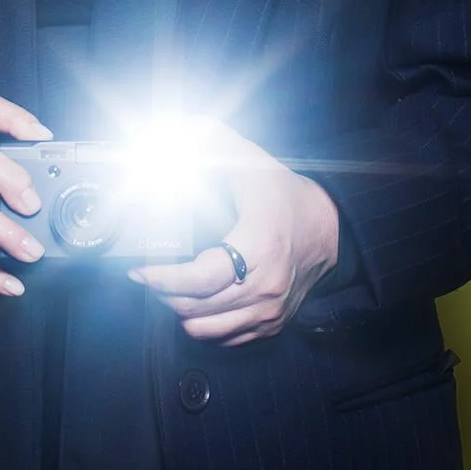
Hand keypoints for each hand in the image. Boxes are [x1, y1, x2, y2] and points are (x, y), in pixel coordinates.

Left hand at [130, 122, 340, 344]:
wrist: (330, 228)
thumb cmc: (286, 196)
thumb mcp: (248, 161)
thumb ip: (209, 141)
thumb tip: (175, 130)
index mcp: (258, 246)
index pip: (200, 279)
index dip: (163, 280)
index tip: (140, 272)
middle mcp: (265, 285)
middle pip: (195, 307)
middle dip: (163, 293)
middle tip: (150, 276)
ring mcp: (269, 309)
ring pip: (205, 329)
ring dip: (180, 312)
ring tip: (171, 290)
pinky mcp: (272, 323)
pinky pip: (226, 339)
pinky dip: (204, 324)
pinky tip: (197, 302)